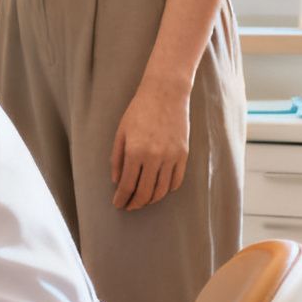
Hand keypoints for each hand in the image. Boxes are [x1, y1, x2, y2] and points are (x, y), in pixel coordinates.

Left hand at [112, 82, 190, 210]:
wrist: (166, 94)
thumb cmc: (139, 111)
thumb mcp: (121, 133)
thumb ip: (117, 159)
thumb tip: (117, 182)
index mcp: (136, 152)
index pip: (128, 185)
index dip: (122, 198)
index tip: (117, 204)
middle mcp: (155, 157)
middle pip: (145, 192)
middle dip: (135, 203)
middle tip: (128, 207)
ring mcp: (172, 157)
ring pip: (162, 190)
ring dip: (151, 199)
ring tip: (142, 200)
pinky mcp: (184, 154)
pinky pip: (177, 180)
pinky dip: (167, 190)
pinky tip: (158, 190)